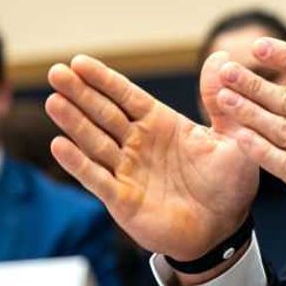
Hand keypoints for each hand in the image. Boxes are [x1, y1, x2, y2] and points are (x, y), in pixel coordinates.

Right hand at [45, 53, 258, 261]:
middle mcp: (139, 143)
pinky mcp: (122, 199)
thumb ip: (219, 99)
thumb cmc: (230, 183)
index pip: (126, 96)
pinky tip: (59, 145)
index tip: (80, 62)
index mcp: (162, 124)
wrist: (226, 229)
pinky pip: (96, 178)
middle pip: (103, 113)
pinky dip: (77, 163)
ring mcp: (128, 170)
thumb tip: (220, 56)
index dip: (103, 79)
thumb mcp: (231, 135)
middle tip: (56, 72)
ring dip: (73, 122)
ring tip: (54, 101)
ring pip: (94, 141)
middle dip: (80, 93)